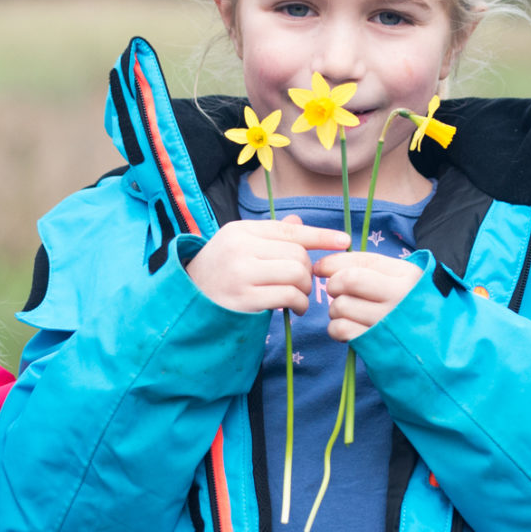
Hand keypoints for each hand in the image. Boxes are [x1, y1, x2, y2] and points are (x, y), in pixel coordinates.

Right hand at [187, 217, 351, 314]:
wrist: (186, 301)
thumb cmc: (218, 272)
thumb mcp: (239, 246)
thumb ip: (269, 237)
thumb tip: (299, 223)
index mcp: (240, 230)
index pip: (290, 230)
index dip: (321, 235)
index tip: (344, 241)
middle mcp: (240, 247)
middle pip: (297, 254)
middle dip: (308, 272)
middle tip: (303, 285)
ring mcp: (240, 273)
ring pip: (295, 274)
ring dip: (304, 290)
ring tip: (298, 298)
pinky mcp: (244, 298)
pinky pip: (287, 296)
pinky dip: (298, 304)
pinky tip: (294, 309)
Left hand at [314, 250, 423, 340]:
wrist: (440, 348)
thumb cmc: (413, 308)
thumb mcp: (402, 280)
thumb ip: (368, 268)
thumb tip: (321, 266)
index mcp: (408, 276)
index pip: (362, 261)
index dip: (334, 263)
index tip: (320, 268)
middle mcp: (400, 297)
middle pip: (348, 281)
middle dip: (334, 285)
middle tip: (338, 293)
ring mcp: (388, 323)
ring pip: (340, 306)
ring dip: (335, 310)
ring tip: (348, 313)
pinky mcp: (377, 345)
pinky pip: (341, 329)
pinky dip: (336, 328)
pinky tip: (348, 329)